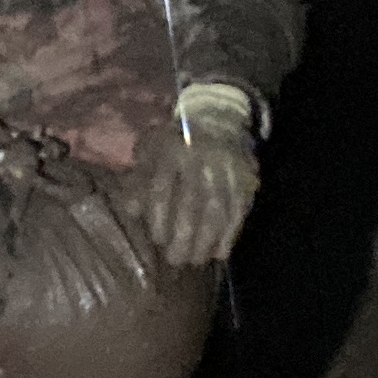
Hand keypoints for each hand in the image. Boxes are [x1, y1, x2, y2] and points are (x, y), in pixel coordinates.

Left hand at [143, 86, 258, 270]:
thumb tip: (130, 211)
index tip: (157, 240)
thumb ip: (138, 179)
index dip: (158, 218)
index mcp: (170, 151)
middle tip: (176, 259)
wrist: (219, 117)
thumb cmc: (175, 141)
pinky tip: (221, 252)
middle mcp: (199, 160)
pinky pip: (239, 210)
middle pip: (191, 202)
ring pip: (217, 209)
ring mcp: (226, 169)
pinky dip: (231, 234)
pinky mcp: (246, 178)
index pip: (161, 189)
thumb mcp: (150, 149)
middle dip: (183, 235)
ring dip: (207, 240)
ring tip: (197, 259)